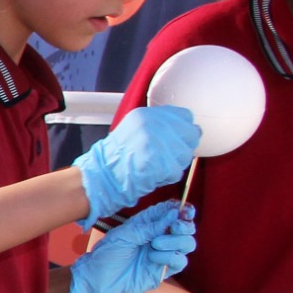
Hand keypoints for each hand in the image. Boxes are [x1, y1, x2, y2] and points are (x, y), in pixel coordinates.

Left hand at [68, 202, 197, 292]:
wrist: (98, 281)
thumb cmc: (106, 255)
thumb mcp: (126, 235)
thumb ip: (150, 226)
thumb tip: (174, 214)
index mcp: (147, 224)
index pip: (171, 212)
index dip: (181, 210)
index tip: (184, 210)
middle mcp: (158, 237)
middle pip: (186, 228)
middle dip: (184, 225)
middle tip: (174, 227)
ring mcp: (163, 253)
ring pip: (187, 243)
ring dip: (175, 241)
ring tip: (155, 244)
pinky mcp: (164, 270)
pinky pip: (181, 261)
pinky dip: (170, 257)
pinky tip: (152, 258)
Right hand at [75, 104, 199, 220]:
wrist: (102, 176)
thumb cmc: (116, 157)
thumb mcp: (133, 128)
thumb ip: (158, 124)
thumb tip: (184, 128)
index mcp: (147, 115)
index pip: (185, 116)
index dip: (182, 129)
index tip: (176, 138)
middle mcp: (154, 125)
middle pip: (190, 134)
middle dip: (182, 146)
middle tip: (167, 155)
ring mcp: (159, 144)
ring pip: (185, 154)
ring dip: (174, 163)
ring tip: (156, 166)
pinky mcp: (162, 163)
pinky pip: (176, 171)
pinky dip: (167, 177)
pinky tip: (153, 175)